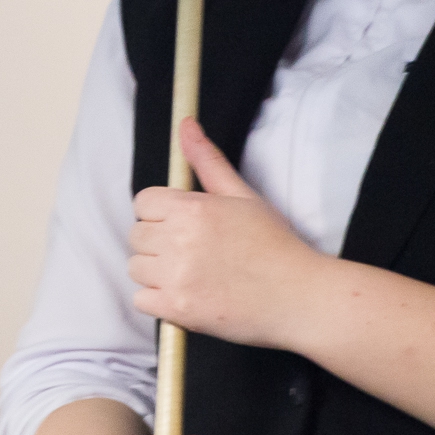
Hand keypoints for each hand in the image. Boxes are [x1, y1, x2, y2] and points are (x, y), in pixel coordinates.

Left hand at [128, 118, 331, 349]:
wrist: (299, 296)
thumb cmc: (274, 244)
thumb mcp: (243, 195)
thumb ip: (208, 161)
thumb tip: (186, 123)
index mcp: (193, 209)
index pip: (142, 203)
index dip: (160, 214)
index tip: (181, 226)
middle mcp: (179, 241)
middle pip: (136, 236)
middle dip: (158, 243)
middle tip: (191, 253)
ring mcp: (177, 277)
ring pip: (135, 268)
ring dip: (156, 272)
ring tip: (190, 275)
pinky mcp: (178, 310)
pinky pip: (141, 301)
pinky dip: (158, 301)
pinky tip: (186, 296)